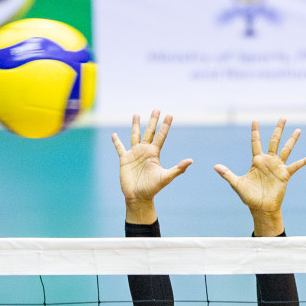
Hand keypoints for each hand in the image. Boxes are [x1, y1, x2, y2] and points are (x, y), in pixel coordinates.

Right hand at [111, 110, 192, 224]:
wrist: (138, 197)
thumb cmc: (153, 188)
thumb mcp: (166, 177)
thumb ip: (178, 169)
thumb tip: (191, 161)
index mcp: (154, 153)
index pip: (161, 136)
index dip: (165, 126)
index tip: (170, 115)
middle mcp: (145, 151)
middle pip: (149, 132)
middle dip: (153, 121)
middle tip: (156, 109)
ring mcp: (134, 154)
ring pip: (135, 136)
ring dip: (135, 125)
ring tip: (136, 114)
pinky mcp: (124, 160)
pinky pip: (120, 148)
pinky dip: (116, 142)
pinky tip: (114, 135)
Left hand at [212, 119, 305, 236]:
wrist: (261, 207)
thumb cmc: (249, 196)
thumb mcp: (236, 184)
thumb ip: (227, 174)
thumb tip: (215, 166)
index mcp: (257, 161)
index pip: (255, 142)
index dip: (255, 132)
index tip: (255, 120)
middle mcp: (268, 161)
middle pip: (274, 141)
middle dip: (278, 129)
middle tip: (283, 117)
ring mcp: (277, 167)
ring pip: (286, 149)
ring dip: (292, 140)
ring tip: (298, 130)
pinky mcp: (285, 175)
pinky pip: (296, 166)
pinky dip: (303, 161)